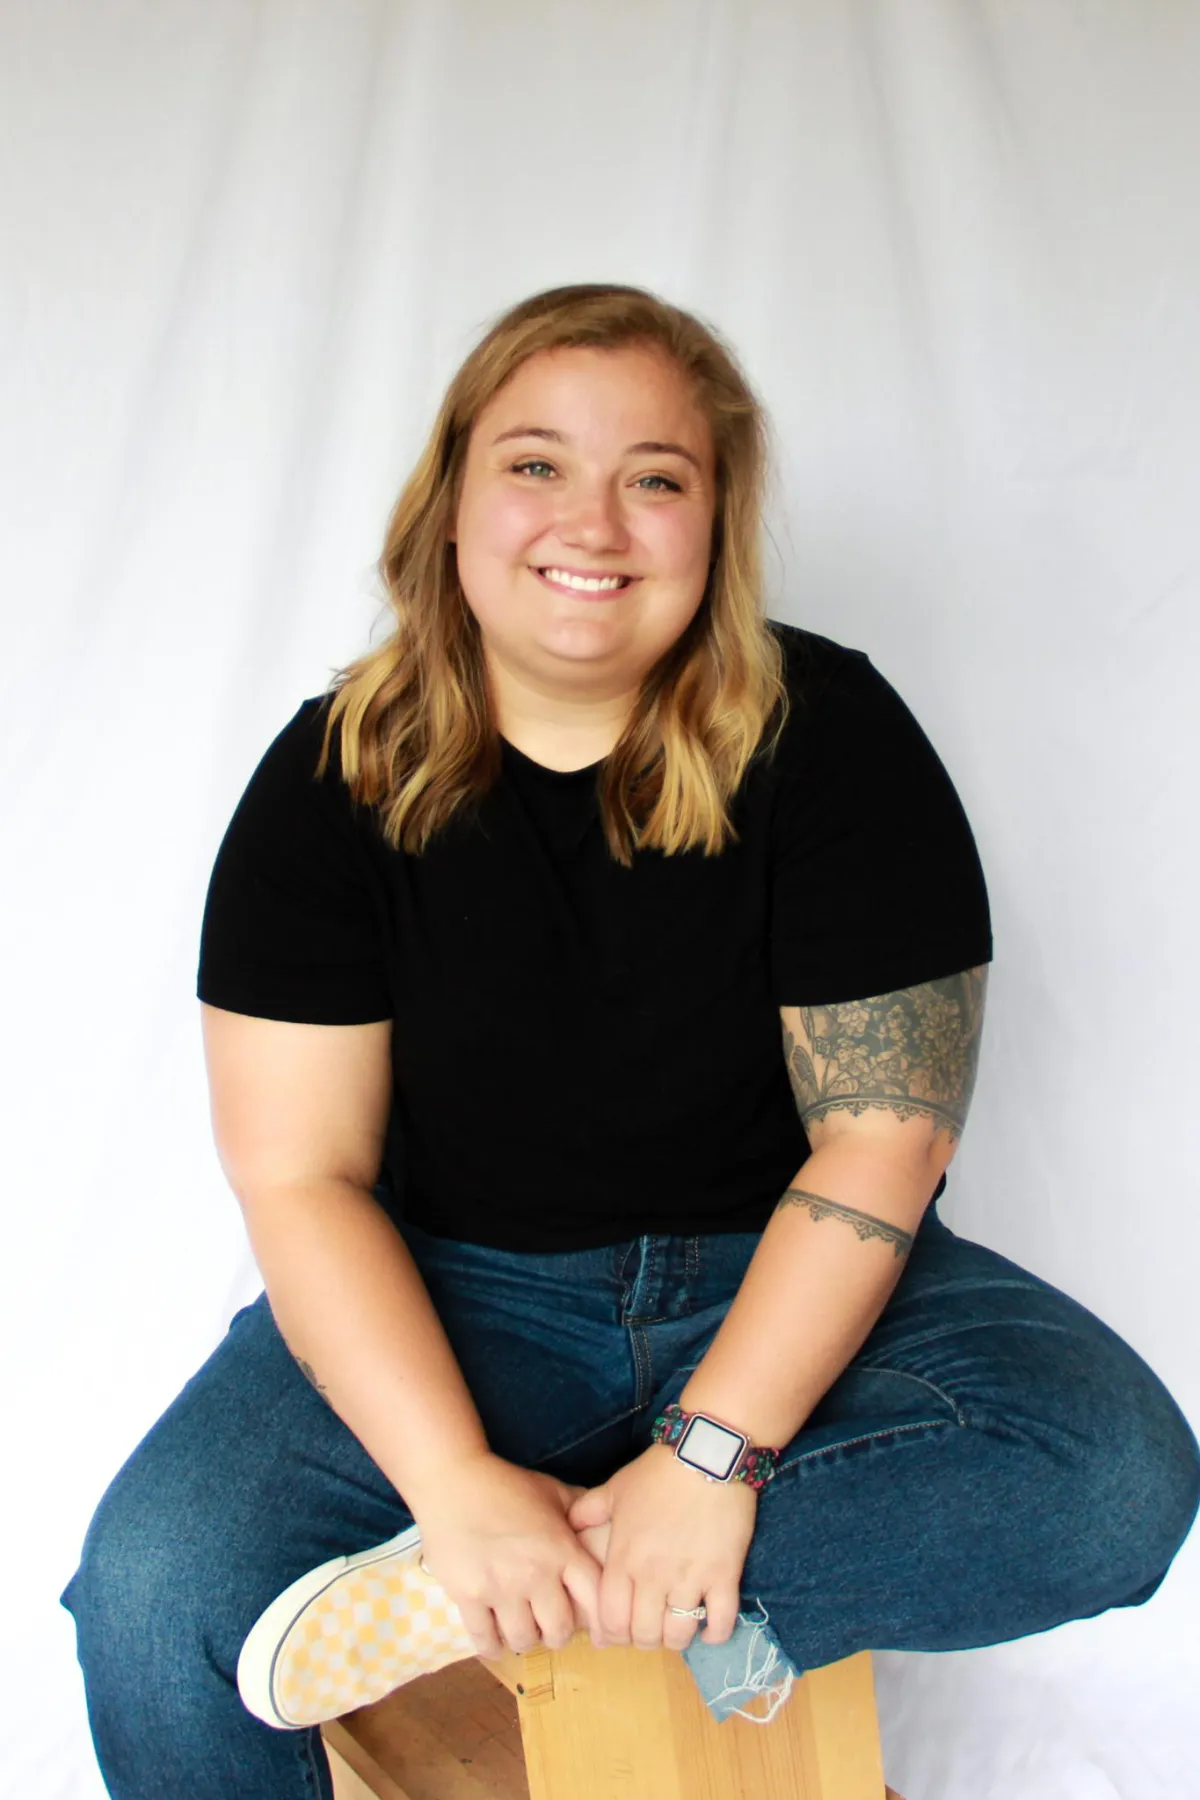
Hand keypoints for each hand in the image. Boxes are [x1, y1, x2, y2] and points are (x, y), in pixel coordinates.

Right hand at [411, 1452, 604, 1657]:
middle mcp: (535, 1574)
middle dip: (557, 1632)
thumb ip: (580, 1509)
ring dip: (525, 1638)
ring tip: (521, 1628)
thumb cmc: (505, 1484)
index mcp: (561, 1549)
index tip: (594, 1627)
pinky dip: (492, 1646)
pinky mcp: (467, 1596)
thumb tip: (605, 1521)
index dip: (599, 1620)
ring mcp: (500, 1587)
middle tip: (549, 1626)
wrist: (452, 1479)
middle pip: (559, 1631)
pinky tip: (495, 1640)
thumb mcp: (551, 1491)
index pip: (595, 1600)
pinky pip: (485, 1640)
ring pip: (523, 1640)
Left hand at [566, 1444, 756, 1651]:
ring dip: (677, 1638)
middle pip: (645, 1635)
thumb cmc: (657, 1473)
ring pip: (679, 1634)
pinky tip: (709, 1628)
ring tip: (678, 1627)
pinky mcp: (724, 1575)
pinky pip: (720, 1621)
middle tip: (650, 1629)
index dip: (614, 1634)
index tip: (621, 1630)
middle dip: (645, 1640)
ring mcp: (690, 1578)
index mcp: (624, 1560)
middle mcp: (654, 1577)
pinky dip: (715, 1634)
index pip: (612, 1621)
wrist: (706, 1455)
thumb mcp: (615, 1488)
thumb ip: (588, 1511)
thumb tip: (569, 1524)